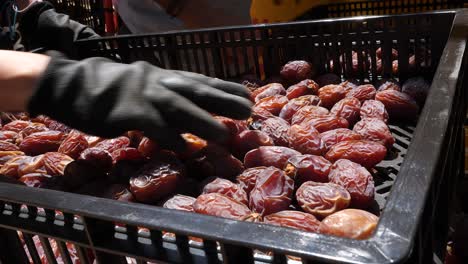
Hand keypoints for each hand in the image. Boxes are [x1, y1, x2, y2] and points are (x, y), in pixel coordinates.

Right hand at [28, 54, 251, 150]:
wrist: (73, 84)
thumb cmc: (113, 89)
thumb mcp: (146, 85)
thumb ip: (168, 95)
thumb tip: (194, 111)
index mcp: (165, 77)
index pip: (202, 81)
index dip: (226, 89)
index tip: (249, 97)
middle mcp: (159, 83)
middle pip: (197, 90)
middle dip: (224, 101)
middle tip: (249, 111)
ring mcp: (144, 96)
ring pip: (178, 107)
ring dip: (202, 121)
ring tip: (224, 135)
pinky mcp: (127, 112)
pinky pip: (152, 126)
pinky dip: (169, 137)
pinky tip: (184, 148)